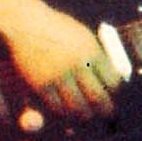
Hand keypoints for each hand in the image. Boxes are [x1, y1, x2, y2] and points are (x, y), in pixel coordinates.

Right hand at [4, 1, 118, 118]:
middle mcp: (77, 65)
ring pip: (77, 106)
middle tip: (107, 113)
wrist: (27, 24)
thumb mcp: (84, 36)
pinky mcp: (40, 84)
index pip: (112, 81)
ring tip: (87, 115)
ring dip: (84, 114)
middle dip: (105, 109)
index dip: (115, 91)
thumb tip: (111, 76)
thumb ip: (96, 55)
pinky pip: (56, 106)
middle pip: (97, 97)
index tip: (113, 94)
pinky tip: (67, 111)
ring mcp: (58, 76)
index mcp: (92, 52)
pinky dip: (64, 112)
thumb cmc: (58, 29)